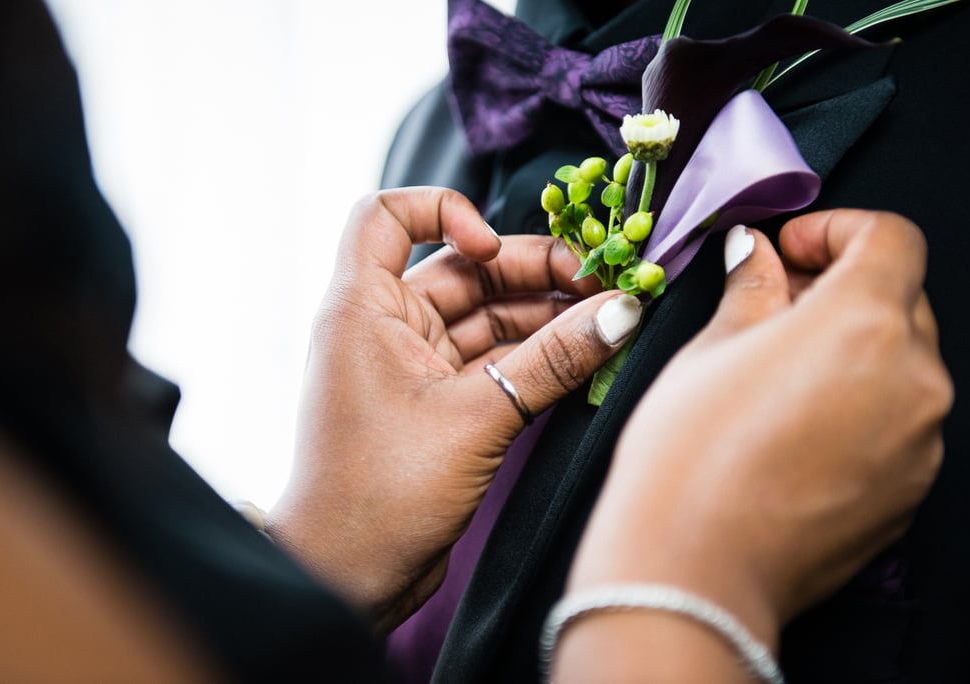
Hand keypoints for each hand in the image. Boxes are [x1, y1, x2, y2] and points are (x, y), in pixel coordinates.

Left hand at [266, 187, 640, 630]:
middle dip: (530, 272)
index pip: (386, 215)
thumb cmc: (382, 493)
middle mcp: (383, 326)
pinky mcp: (437, 405)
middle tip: (600, 286)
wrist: (347, 577)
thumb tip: (621, 312)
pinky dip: (534, 360)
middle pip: (462, 270)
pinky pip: (492, 363)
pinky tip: (584, 358)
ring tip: (608, 320)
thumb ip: (551, 362)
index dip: (444, 211)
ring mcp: (411, 366)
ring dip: (543, 318)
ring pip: (484, 319)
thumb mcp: (476, 418)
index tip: (491, 245)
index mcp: (363, 307)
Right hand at [556, 210, 951, 679]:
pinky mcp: (911, 489)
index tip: (790, 250)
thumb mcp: (710, 348)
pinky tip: (795, 428)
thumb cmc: (687, 457)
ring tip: (779, 375)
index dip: (836, 229)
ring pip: (901, 363)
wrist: (693, 568)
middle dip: (840, 288)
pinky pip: (898, 423)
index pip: (890, 238)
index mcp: (862, 322)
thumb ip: (753, 289)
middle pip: (900, 299)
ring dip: (851, 349)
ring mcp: (921, 440)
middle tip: (772, 306)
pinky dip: (860, 406)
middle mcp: (914, 376)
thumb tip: (759, 256)